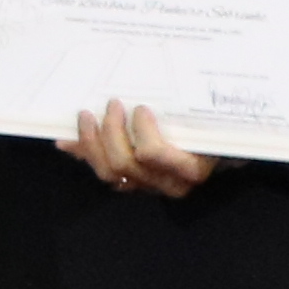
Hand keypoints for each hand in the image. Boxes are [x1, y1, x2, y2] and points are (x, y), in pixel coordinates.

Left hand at [68, 97, 210, 196]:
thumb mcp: (208, 122)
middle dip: (110, 131)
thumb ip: (189, 113)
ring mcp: (148, 187)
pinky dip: (85, 154)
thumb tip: (145, 102)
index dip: (140, 130)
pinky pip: (103, 172)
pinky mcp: (133, 185)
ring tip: (85, 116)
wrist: (221, 151)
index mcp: (190, 169)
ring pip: (109, 172)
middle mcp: (169, 184)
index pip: (153, 153)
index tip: (140, 108)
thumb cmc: (216, 131)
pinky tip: (67, 141)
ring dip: (91, 142)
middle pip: (124, 163)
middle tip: (112, 104)